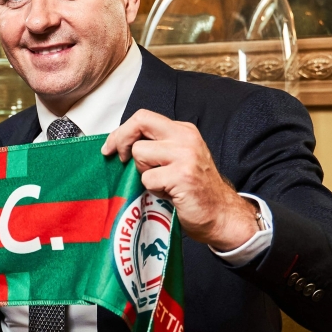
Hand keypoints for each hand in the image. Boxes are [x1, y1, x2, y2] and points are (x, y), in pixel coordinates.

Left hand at [102, 109, 257, 250]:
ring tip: (160, 182)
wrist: (220, 214)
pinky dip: (152, 189)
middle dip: (121, 140)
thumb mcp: (177, 158)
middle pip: (139, 123)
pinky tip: (168, 193)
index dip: (121, 131)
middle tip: (119, 159)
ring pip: (139, 153)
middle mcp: (185, 138)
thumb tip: (120, 145)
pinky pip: (147, 178)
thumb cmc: (194, 189)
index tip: (111, 148)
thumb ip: (156, 147)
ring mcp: (185, 155)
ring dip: (142, 172)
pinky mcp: (182, 175)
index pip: (143, 117)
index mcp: (183, 131)